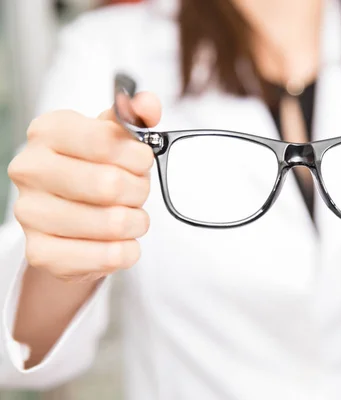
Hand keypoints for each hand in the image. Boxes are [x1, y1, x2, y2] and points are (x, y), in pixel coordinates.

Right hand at [8, 93, 161, 281]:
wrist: (69, 218)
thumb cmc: (94, 169)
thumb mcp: (115, 137)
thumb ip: (135, 117)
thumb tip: (148, 104)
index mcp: (48, 131)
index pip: (105, 141)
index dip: (137, 155)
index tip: (142, 161)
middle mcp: (30, 169)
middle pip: (110, 184)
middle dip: (139, 190)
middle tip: (137, 192)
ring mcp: (30, 213)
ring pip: (113, 223)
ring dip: (136, 222)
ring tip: (131, 216)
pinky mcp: (42, 253)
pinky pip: (107, 256)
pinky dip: (127, 250)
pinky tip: (121, 241)